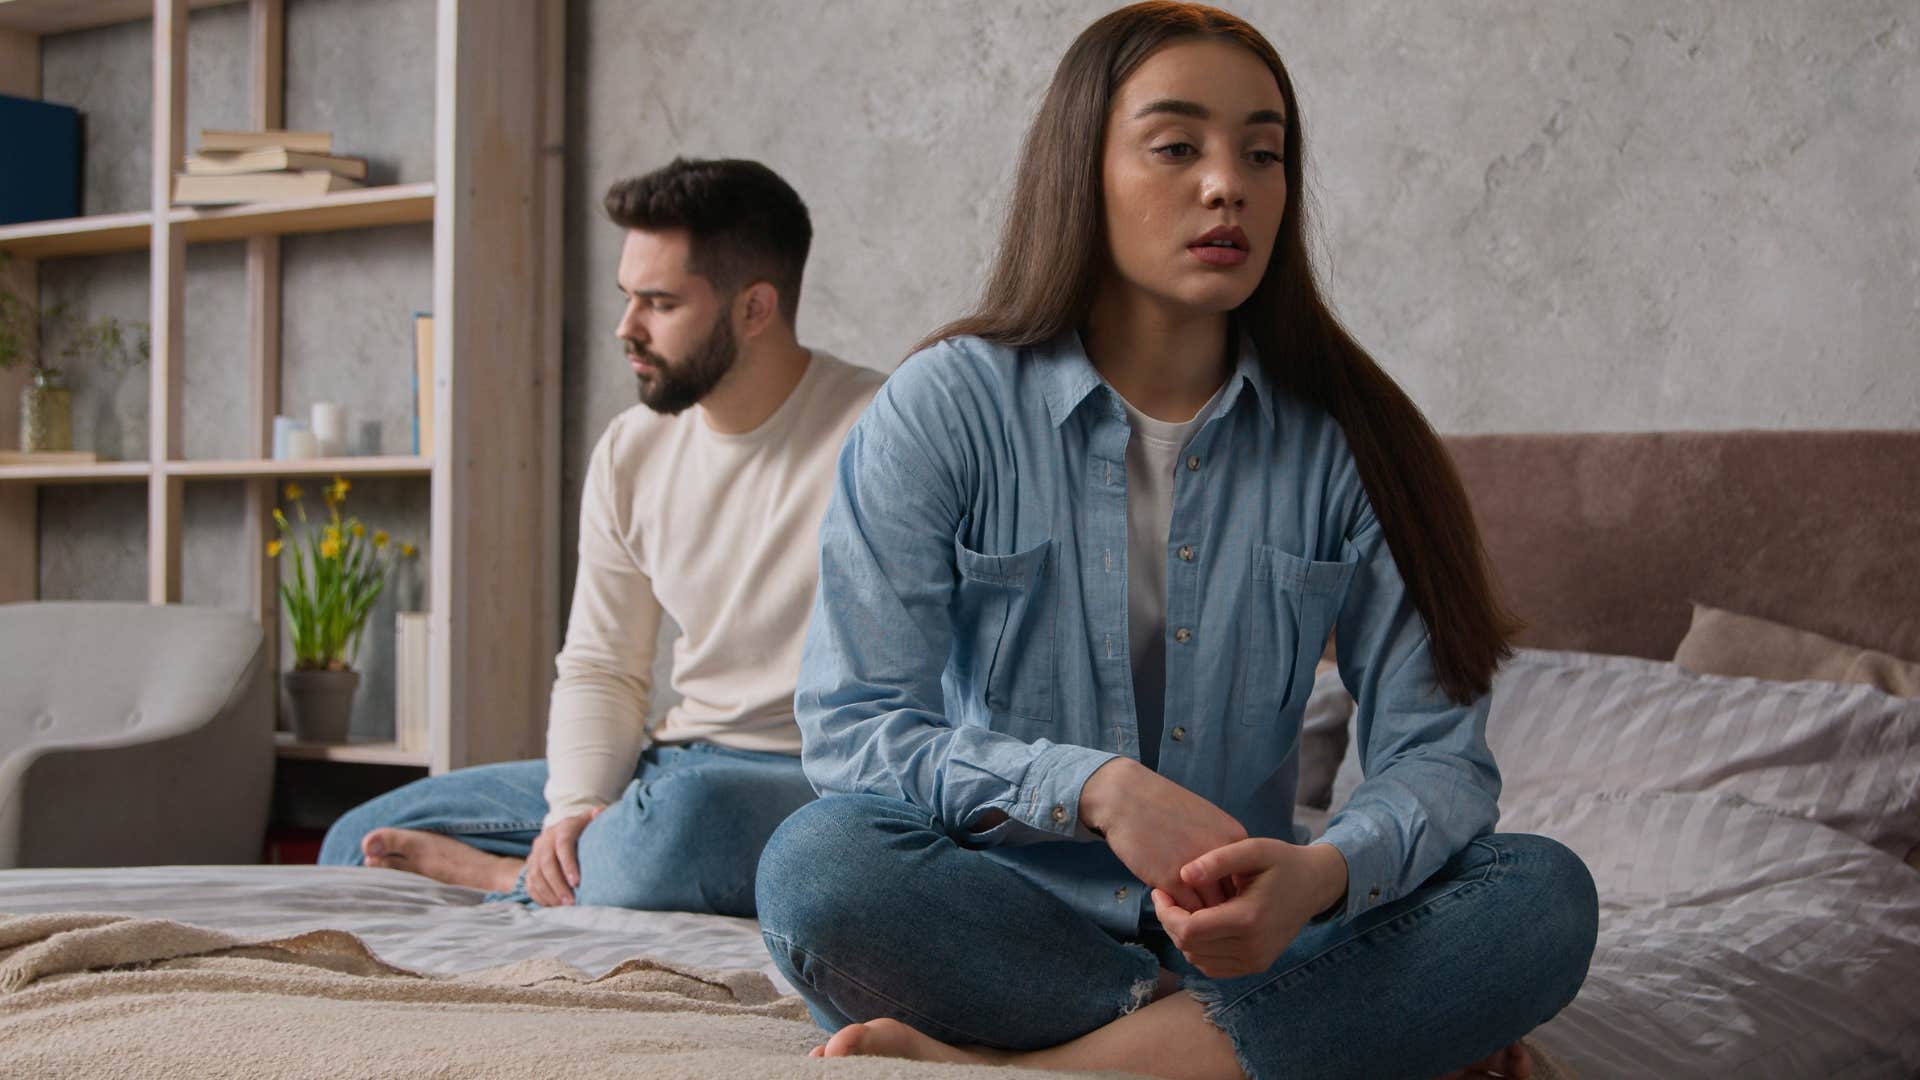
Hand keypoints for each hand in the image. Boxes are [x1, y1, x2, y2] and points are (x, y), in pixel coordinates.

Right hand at [524, 805, 603, 906]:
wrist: (562, 831)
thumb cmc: (584, 830)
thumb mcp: (590, 821)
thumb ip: (597, 817)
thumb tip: (601, 812)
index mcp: (562, 828)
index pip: (562, 846)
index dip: (568, 865)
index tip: (577, 883)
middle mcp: (545, 840)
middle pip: (546, 864)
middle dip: (558, 885)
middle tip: (571, 902)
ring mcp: (535, 854)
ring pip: (535, 876)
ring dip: (549, 893)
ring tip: (563, 906)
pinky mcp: (529, 867)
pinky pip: (530, 884)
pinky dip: (540, 896)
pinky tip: (553, 906)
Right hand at [1080, 758, 1248, 910]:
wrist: (1126, 797)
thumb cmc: (1163, 807)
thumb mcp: (1205, 820)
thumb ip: (1220, 848)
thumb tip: (1224, 880)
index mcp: (1236, 839)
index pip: (1245, 883)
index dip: (1232, 895)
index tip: (1218, 900)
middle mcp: (1222, 856)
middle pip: (1232, 900)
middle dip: (1220, 913)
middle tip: (1206, 917)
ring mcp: (1198, 870)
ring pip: (1210, 913)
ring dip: (1199, 919)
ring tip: (1186, 917)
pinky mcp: (1171, 880)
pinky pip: (1185, 913)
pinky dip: (1179, 916)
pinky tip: (1170, 908)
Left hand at [1151, 837, 1346, 977]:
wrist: (1314, 885)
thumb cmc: (1282, 862)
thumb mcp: (1253, 849)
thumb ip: (1218, 859)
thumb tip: (1183, 874)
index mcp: (1248, 919)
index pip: (1188, 930)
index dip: (1165, 912)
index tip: (1159, 891)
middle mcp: (1252, 948)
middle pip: (1189, 947)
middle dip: (1170, 922)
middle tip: (1167, 896)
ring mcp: (1255, 961)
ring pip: (1197, 959)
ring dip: (1183, 936)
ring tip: (1183, 907)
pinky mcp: (1256, 966)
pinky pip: (1212, 967)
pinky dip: (1198, 949)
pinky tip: (1200, 924)